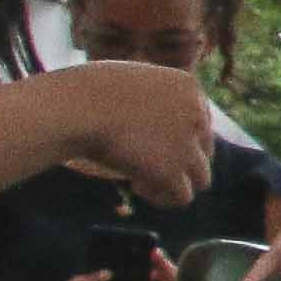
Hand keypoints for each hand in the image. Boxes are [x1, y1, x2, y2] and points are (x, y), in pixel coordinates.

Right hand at [49, 62, 216, 206]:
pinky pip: (183, 197)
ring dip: (173, 181)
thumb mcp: (130, 83)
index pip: (200, 120)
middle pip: (203, 149)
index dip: (176, 136)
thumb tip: (153, 126)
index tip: (148, 141)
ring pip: (201, 177)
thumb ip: (150, 99)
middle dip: (177, 159)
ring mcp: (188, 144)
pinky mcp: (173, 171)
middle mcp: (196, 114)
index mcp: (187, 86)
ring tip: (140, 178)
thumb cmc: (86, 91)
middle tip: (142, 161)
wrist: (77, 108)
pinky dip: (162, 197)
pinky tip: (136, 185)